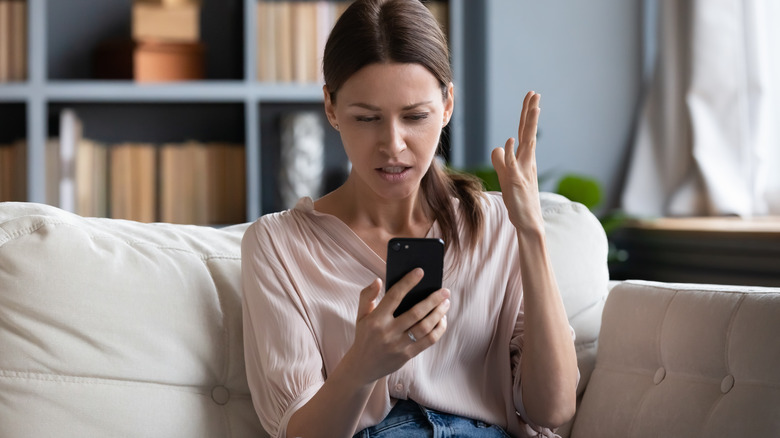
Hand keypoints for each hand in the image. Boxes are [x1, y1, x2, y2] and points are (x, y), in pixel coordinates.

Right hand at [343, 269, 449, 384]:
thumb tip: (378, 280)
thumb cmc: (365, 335)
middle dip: (433, 300)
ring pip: (425, 327)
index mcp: (376, 319)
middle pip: (416, 313)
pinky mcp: (407, 355)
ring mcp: (398, 345)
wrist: (362, 366)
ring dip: (439, 314)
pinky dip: (438, 329)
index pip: (394, 296)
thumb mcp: (360, 315)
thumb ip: (367, 295)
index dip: (408, 282)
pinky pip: (428, 341)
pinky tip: (442, 319)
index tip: (420, 272)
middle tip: (445, 291)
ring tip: (446, 303)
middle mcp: (388, 332)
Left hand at [490, 91, 544, 232]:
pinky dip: (512, 152)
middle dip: (531, 112)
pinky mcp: (516, 182)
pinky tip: (510, 140)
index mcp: (525, 159)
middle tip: (535, 94)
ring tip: (533, 107)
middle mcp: (527, 161)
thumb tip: (498, 147)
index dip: (527, 115)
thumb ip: (501, 161)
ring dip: (529, 125)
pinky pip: (513, 165)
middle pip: (529, 132)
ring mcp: (523, 170)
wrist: (528, 221)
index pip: (525, 132)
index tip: (532, 97)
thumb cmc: (518, 200)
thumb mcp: (506, 176)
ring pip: (527, 143)